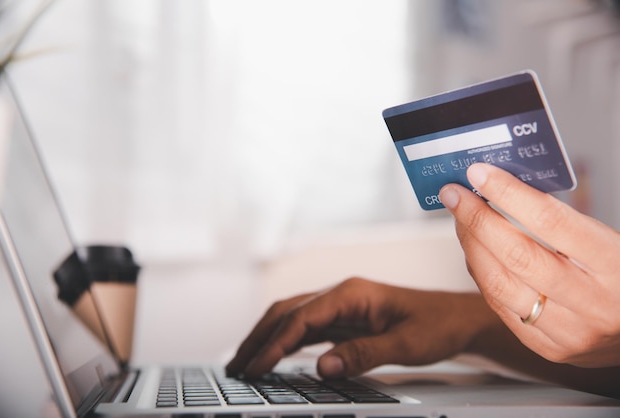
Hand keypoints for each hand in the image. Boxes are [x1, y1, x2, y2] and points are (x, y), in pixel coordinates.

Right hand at [226, 277, 495, 377]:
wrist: (455, 317)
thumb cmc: (436, 325)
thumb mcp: (406, 345)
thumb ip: (364, 354)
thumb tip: (323, 367)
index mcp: (351, 293)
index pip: (302, 317)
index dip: (275, 343)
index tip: (257, 367)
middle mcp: (340, 294)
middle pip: (287, 311)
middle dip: (259, 338)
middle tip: (236, 367)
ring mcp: (340, 305)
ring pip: (291, 317)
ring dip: (266, 338)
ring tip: (245, 363)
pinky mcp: (343, 318)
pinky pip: (305, 327)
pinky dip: (284, 341)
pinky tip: (272, 356)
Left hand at [439, 163, 619, 366]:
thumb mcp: (608, 240)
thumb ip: (562, 220)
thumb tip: (503, 189)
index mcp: (616, 264)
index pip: (551, 221)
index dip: (508, 193)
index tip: (479, 174)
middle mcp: (594, 303)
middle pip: (517, 255)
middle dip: (477, 219)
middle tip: (454, 195)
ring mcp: (570, 332)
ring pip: (499, 285)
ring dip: (471, 246)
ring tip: (460, 219)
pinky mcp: (547, 347)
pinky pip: (499, 306)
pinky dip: (481, 274)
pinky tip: (475, 251)